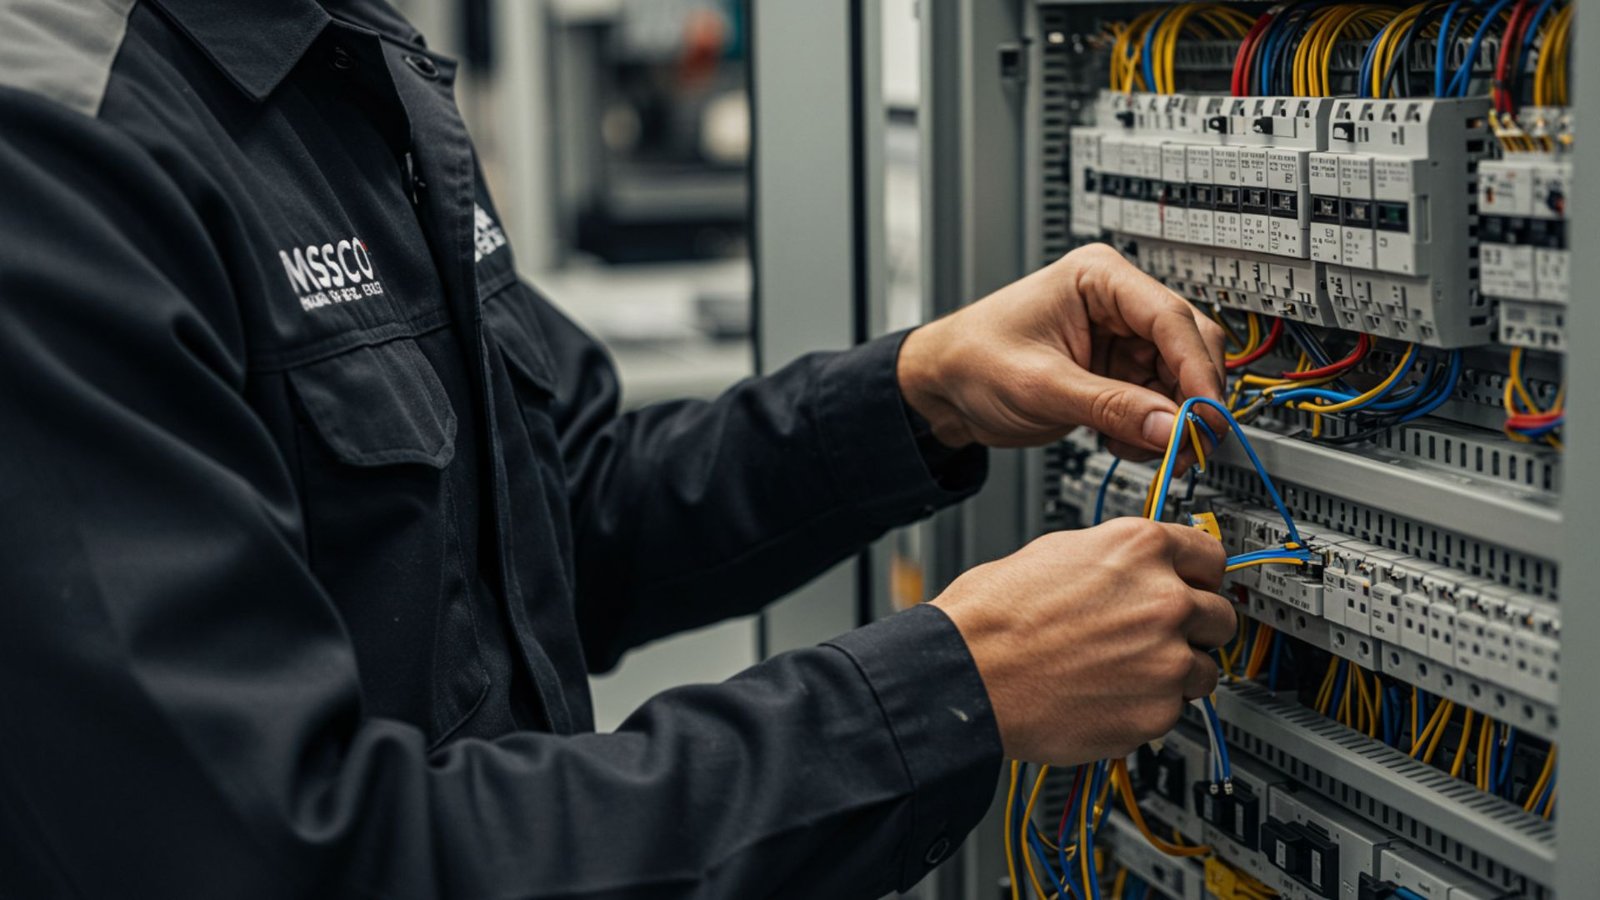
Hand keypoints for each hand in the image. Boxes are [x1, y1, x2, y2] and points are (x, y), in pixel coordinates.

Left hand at [898, 243, 1226, 460]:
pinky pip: (1160, 403)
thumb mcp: (1040, 386)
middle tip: (1187, 446)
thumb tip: (1171, 428)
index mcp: (1099, 277)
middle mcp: (1119, 303)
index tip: (1207, 415)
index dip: (1196, 370)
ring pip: (1181, 380)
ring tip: (1139, 450)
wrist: (943, 388)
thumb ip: (1109, 407)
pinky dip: (1153, 431)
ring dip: (1171, 422)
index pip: (1171, 317)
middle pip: (1189, 347)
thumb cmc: (972, 360)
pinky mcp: (1120, 372)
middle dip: (1190, 400)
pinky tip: (1122, 444)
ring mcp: (1122, 338)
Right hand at [933, 519, 1233, 764]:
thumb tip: (1138, 569)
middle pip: (1220, 615)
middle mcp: (1164, 600)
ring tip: (1124, 673)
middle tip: (1159, 636)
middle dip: (1194, 627)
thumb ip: (1116, 560)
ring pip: (1204, 669)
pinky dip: (1147, 708)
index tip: (1196, 586)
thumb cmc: (993, 616)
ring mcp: (1166, 659)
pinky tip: (1106, 697)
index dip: (1199, 575)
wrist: (967, 675)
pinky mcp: (1156, 711)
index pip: (1212, 555)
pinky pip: (1172, 710)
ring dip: (1174, 672)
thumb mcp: (1057, 552)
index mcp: (1139, 548)